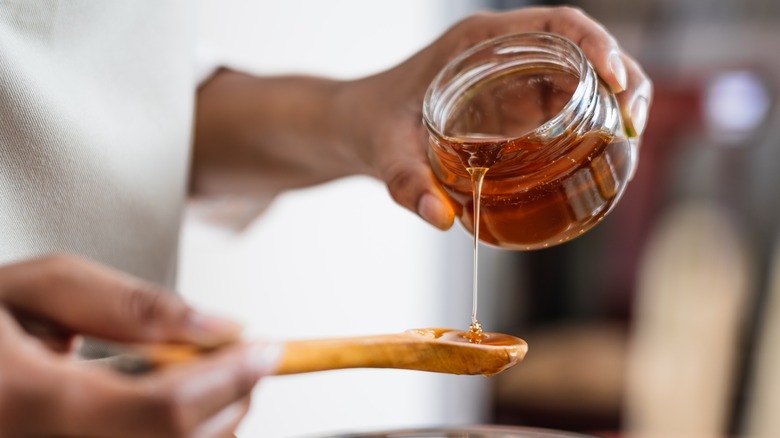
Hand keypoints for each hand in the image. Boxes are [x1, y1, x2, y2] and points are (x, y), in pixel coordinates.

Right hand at [0, 254, 280, 437]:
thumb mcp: (39, 288)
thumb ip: (131, 306)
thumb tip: (220, 327)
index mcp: (26, 403)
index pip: (161, 410)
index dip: (228, 379)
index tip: (266, 349)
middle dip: (230, 397)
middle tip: (242, 356)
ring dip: (213, 416)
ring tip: (200, 371)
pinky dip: (183, 430)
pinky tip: (169, 398)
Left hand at [342, 6, 652, 229]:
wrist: (357, 127)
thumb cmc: (370, 125)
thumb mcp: (384, 152)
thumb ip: (407, 183)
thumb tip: (442, 218)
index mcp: (478, 41)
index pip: (556, 22)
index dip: (597, 42)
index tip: (614, 78)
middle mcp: (504, 52)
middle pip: (584, 48)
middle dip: (623, 79)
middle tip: (633, 126)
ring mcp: (513, 79)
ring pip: (583, 78)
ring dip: (616, 104)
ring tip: (629, 146)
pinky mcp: (516, 106)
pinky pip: (567, 107)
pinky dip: (593, 126)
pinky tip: (602, 159)